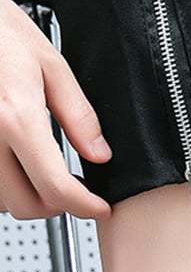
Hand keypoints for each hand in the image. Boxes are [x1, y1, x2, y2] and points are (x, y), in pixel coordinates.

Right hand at [0, 0, 110, 219]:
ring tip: (37, 169)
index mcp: (15, 116)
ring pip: (1, 201)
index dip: (84, 207)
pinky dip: (3, 184)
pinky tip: (14, 162)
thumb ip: (78, 115)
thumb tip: (99, 154)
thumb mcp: (48, 63)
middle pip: (26, 205)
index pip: (56, 186)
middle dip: (55, 204)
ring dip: (25, 195)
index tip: (98, 208)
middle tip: (71, 187)